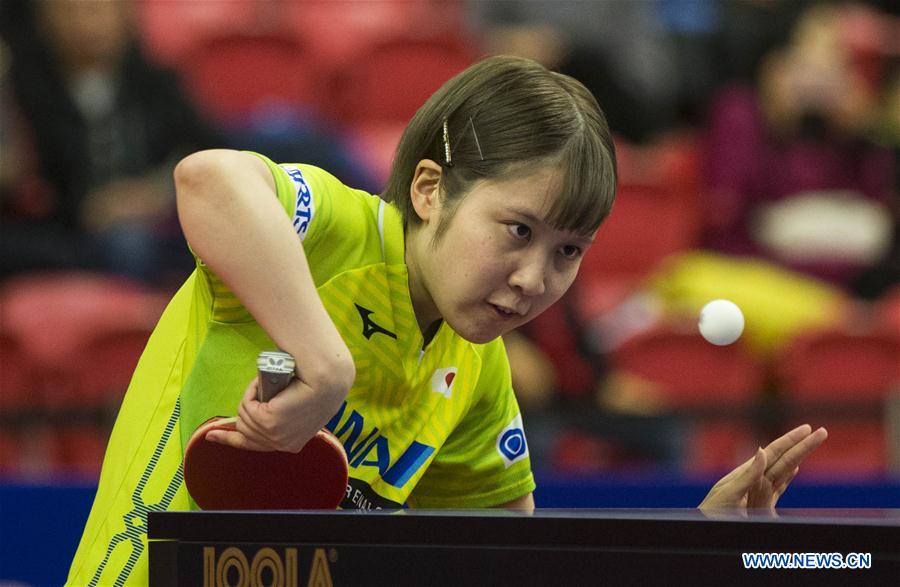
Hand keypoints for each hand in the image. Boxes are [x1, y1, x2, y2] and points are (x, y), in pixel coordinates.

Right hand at [205, 376, 338, 452]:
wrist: (327, 380)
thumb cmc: (315, 387)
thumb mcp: (296, 407)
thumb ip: (278, 416)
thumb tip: (256, 410)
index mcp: (290, 444)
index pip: (254, 446)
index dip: (230, 439)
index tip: (211, 436)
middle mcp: (281, 445)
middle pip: (244, 429)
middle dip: (246, 409)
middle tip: (257, 391)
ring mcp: (274, 435)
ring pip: (243, 415)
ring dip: (252, 396)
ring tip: (269, 384)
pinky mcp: (269, 422)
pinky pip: (246, 404)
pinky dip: (253, 390)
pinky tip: (266, 384)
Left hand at [699, 424, 827, 511]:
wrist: (704, 526)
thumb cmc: (713, 513)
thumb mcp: (730, 492)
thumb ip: (749, 474)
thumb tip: (762, 449)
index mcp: (748, 474)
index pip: (775, 453)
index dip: (791, 440)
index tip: (807, 428)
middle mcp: (755, 480)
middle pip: (784, 459)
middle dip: (803, 446)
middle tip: (822, 431)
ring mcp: (757, 491)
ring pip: (784, 470)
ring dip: (798, 456)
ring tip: (809, 443)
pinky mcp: (758, 505)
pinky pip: (778, 487)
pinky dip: (788, 477)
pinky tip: (794, 469)